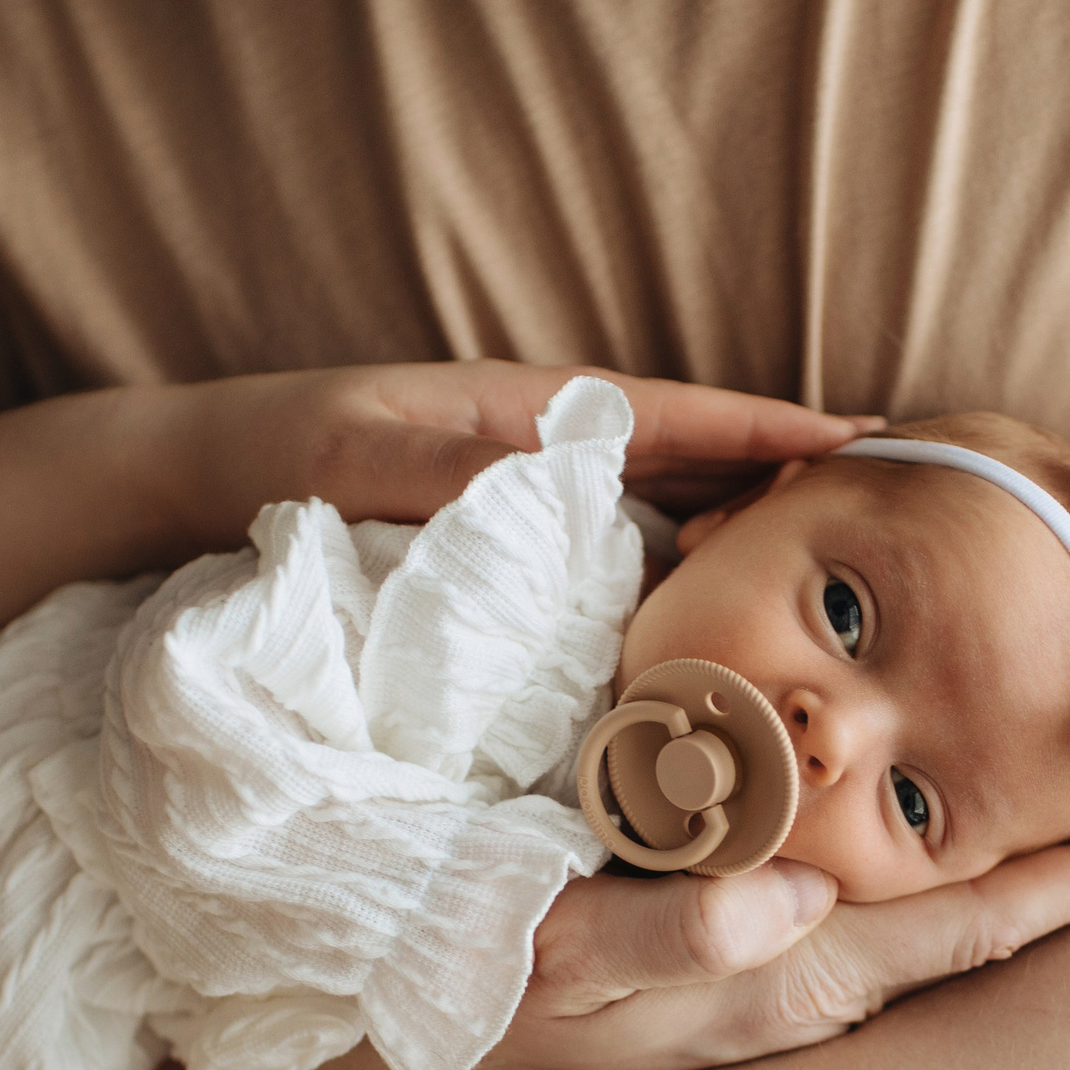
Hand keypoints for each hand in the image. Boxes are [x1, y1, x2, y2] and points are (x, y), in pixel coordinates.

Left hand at [158, 361, 879, 538]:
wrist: (183, 487)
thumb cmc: (268, 460)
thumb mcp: (351, 460)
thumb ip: (445, 476)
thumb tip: (559, 495)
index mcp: (522, 419)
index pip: (675, 419)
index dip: (769, 433)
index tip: (868, 443)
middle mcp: (538, 466)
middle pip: (690, 472)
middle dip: (783, 492)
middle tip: (886, 530)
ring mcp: (523, 522)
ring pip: (657, 530)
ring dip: (736, 552)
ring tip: (827, 595)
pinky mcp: (495, 578)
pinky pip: (603, 586)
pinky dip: (663, 601)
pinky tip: (701, 650)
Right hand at [454, 818, 1069, 1069]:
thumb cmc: (472, 1017)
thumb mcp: (551, 971)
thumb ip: (668, 935)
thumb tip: (798, 899)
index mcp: (782, 986)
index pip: (965, 931)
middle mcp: (798, 1007)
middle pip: (974, 942)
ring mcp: (767, 1010)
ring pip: (926, 953)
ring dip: (1016, 900)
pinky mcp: (728, 1002)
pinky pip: (858, 956)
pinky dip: (928, 913)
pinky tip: (947, 880)